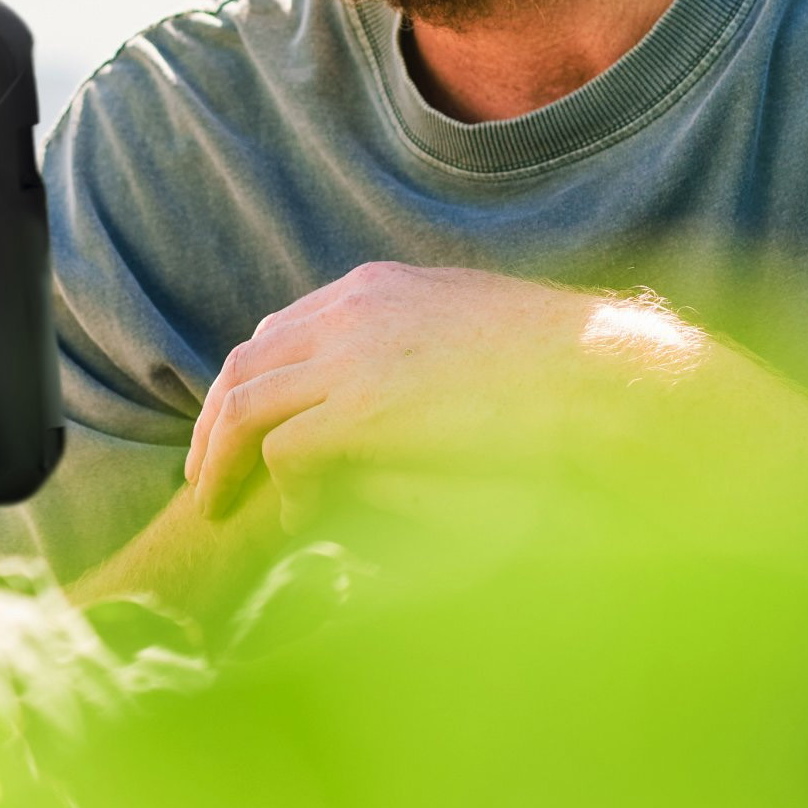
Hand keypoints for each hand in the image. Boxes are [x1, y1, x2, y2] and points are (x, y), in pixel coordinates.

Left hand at [185, 262, 708, 524]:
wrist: (603, 375)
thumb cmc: (560, 365)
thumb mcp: (472, 332)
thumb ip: (419, 346)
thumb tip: (400, 380)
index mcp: (377, 287)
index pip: (278, 330)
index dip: (249, 384)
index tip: (238, 431)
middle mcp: (352, 311)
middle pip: (245, 363)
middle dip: (214, 422)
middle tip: (205, 476)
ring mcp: (356, 356)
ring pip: (245, 406)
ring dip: (219, 460)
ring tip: (214, 506)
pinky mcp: (368, 410)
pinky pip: (286, 448)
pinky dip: (273, 485)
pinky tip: (281, 519)